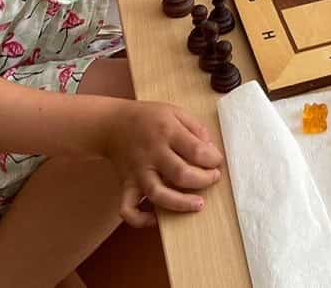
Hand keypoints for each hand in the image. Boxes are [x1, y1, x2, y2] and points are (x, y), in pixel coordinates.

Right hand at [105, 101, 223, 223]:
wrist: (113, 124)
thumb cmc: (148, 118)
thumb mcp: (175, 111)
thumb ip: (195, 128)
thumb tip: (210, 150)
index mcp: (166, 131)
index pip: (195, 150)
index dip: (212, 159)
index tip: (217, 161)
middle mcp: (152, 153)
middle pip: (180, 174)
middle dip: (203, 180)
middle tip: (213, 178)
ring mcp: (138, 171)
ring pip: (157, 194)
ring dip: (180, 203)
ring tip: (199, 204)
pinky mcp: (126, 185)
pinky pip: (128, 208)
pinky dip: (141, 219)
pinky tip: (156, 219)